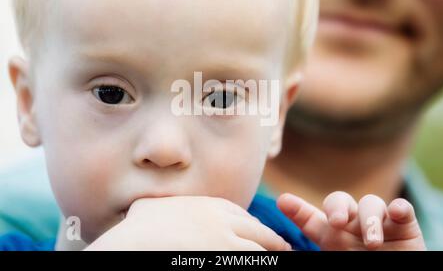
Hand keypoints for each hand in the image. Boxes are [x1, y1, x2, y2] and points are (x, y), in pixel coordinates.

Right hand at [85, 196, 291, 250]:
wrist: (132, 243)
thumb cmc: (134, 230)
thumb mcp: (147, 209)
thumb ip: (158, 206)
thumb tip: (142, 206)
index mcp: (207, 205)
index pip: (241, 215)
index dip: (252, 227)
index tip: (258, 235)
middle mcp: (221, 219)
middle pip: (258, 230)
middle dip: (272, 241)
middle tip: (283, 249)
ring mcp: (226, 240)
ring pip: (260, 248)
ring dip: (269, 254)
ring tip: (281, 258)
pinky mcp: (226, 255)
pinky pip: (253, 258)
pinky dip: (259, 260)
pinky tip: (264, 262)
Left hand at [277, 192, 425, 250]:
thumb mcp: (337, 263)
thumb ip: (324, 253)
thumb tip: (292, 255)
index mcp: (332, 238)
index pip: (310, 220)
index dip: (297, 209)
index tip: (283, 201)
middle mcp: (353, 225)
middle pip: (338, 201)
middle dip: (336, 207)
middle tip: (336, 222)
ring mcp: (379, 223)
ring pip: (370, 202)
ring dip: (370, 219)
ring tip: (373, 243)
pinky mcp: (405, 226)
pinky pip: (402, 209)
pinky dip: (400, 208)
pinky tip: (397, 213)